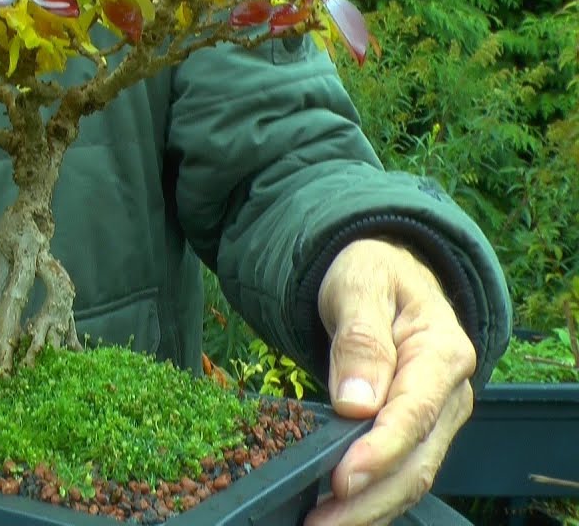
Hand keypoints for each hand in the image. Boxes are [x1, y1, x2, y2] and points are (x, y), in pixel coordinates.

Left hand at [306, 238, 475, 525]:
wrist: (385, 270)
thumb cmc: (371, 272)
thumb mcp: (359, 285)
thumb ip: (360, 339)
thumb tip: (357, 403)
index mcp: (442, 352)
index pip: (414, 414)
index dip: (380, 452)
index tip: (343, 478)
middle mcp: (449, 394)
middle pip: (417, 460)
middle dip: (370, 498)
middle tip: (321, 521)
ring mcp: (436, 417)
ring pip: (411, 476)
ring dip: (369, 508)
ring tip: (321, 525)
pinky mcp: (416, 431)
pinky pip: (398, 473)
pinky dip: (370, 499)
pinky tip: (335, 513)